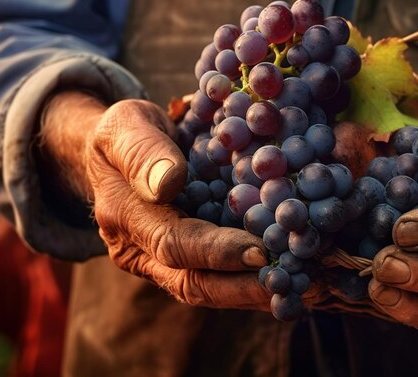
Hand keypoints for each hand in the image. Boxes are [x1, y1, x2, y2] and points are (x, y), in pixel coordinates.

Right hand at [39, 92, 275, 309]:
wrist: (119, 149)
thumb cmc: (125, 132)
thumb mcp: (126, 126)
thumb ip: (142, 151)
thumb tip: (169, 182)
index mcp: (125, 218)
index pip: (173, 243)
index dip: (217, 250)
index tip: (260, 252)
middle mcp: (142, 251)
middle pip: (194, 282)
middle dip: (243, 287)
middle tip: (292, 282)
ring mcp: (163, 261)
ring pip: (209, 288)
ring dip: (253, 292)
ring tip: (298, 286)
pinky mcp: (186, 259)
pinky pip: (218, 278)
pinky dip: (252, 281)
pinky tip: (289, 276)